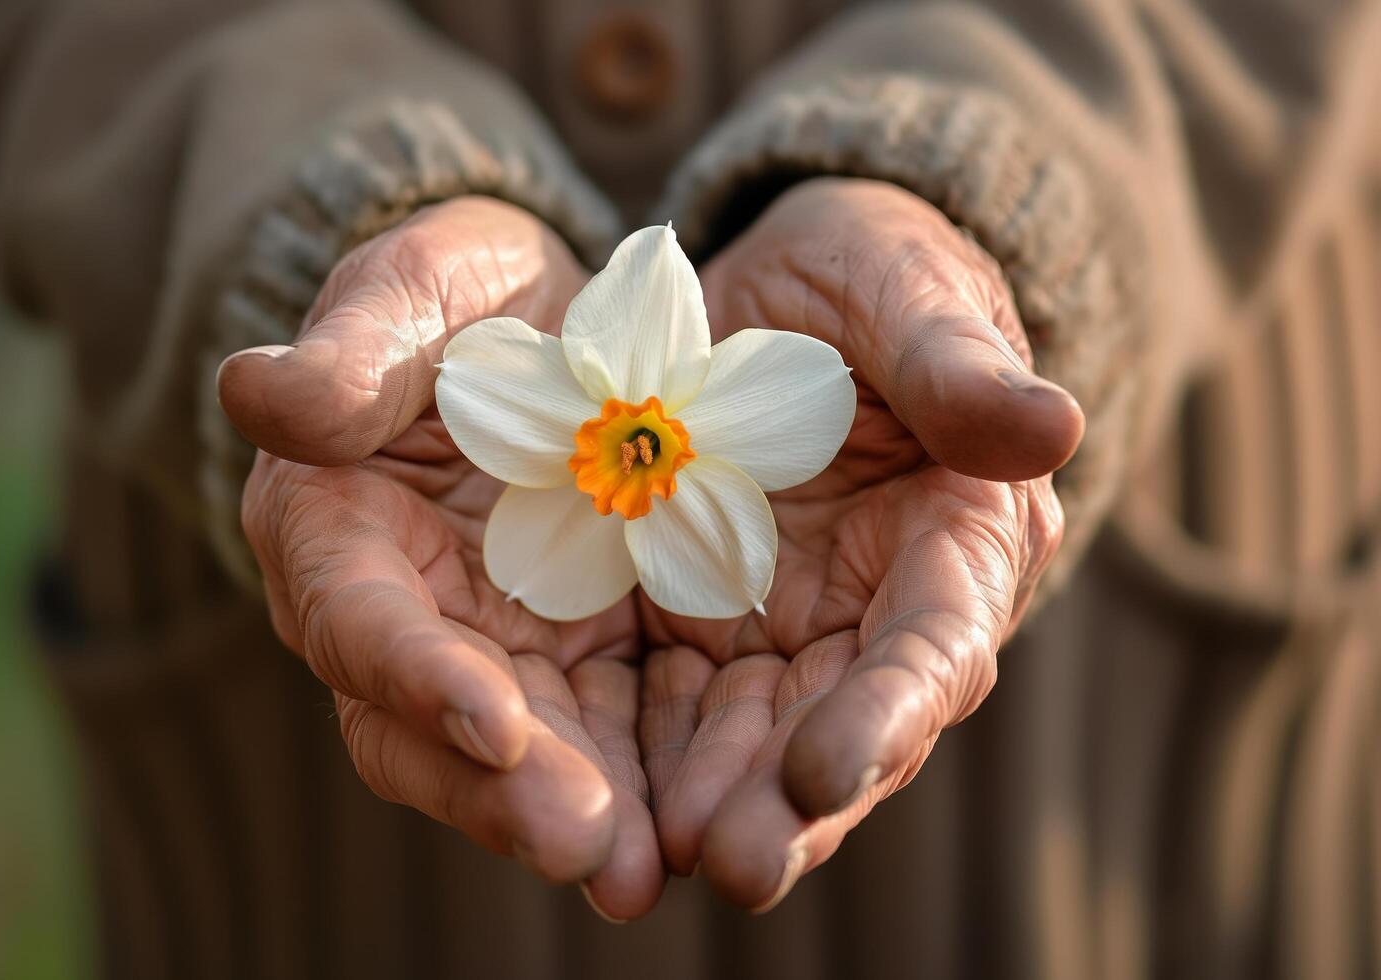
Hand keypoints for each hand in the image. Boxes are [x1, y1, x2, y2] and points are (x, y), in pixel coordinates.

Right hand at [219, 198, 663, 919]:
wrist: (539, 327)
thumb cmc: (457, 299)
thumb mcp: (414, 291)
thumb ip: (349, 348)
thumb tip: (256, 390)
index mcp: (333, 529)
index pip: (357, 618)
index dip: (415, 674)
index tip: (494, 721)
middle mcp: (402, 617)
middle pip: (427, 731)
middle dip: (501, 792)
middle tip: (585, 842)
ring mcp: (491, 649)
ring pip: (514, 759)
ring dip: (573, 814)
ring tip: (640, 871)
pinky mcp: (575, 659)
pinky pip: (602, 733)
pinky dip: (639, 781)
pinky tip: (697, 822)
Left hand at [639, 178, 1081, 909]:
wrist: (781, 291)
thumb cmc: (865, 275)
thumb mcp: (902, 288)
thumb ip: (956, 360)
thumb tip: (1056, 425)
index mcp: (959, 536)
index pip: (935, 643)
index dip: (886, 711)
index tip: (823, 772)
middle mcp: (882, 610)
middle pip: (847, 724)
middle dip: (795, 800)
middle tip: (734, 864)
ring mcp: (792, 630)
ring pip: (762, 740)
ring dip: (720, 803)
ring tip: (661, 859)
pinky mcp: (708, 629)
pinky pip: (681, 708)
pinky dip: (652, 758)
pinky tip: (604, 802)